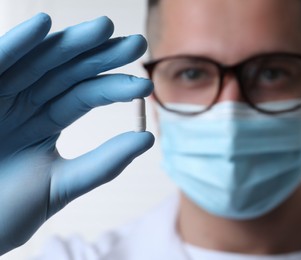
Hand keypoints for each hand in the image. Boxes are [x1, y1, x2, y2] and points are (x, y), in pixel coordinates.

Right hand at [0, 13, 153, 254]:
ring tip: (104, 28)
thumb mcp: (60, 185)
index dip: (115, 88)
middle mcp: (25, 103)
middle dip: (102, 55)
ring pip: (39, 60)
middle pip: (70, 71)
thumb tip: (147, 139)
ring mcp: (0, 95)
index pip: (86, 96)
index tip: (146, 86)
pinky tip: (43, 25)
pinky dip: (16, 44)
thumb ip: (102, 163)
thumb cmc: (2, 212)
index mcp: (45, 122)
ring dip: (70, 43)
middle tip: (138, 44)